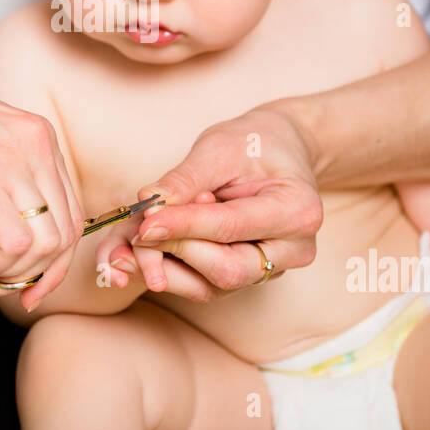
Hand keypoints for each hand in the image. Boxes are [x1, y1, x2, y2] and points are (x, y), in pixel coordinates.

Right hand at [0, 49, 83, 311]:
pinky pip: (16, 245)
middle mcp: (37, 145)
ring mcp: (14, 160)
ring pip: (46, 244)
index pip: (70, 216)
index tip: (14, 283)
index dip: (48, 261)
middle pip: (65, 235)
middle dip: (28, 275)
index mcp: (38, 140)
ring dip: (7, 268)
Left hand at [120, 102, 322, 300]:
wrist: (280, 149)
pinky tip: (145, 253)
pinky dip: (172, 271)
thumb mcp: (220, 147)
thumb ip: (185, 179)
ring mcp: (275, 268)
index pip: (231, 227)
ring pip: (213, 287)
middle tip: (135, 232)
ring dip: (166, 268)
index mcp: (298, 210)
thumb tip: (148, 205)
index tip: (144, 222)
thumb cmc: (254, 142)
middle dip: (175, 252)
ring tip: (131, 244)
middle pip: (227, 270)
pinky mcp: (251, 276)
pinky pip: (208, 285)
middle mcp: (294, 249)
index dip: (183, 227)